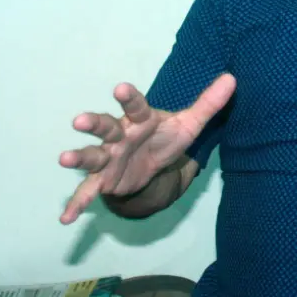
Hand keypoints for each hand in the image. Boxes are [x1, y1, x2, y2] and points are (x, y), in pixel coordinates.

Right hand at [58, 73, 235, 223]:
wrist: (150, 166)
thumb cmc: (164, 138)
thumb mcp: (188, 125)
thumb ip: (208, 103)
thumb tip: (231, 78)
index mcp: (140, 120)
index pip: (136, 106)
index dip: (129, 98)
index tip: (121, 88)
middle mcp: (119, 135)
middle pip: (105, 126)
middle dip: (94, 123)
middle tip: (80, 120)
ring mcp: (108, 158)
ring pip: (91, 155)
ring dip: (78, 157)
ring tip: (64, 158)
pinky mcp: (103, 180)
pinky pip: (87, 191)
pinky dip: (77, 203)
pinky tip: (66, 218)